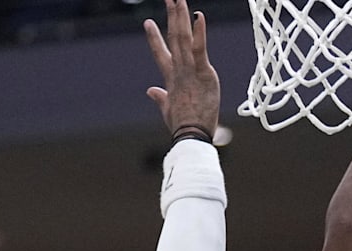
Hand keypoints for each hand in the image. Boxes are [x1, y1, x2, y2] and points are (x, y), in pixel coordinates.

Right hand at [144, 0, 220, 136]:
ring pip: (183, 37)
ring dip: (181, 17)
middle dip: (171, 17)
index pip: (160, 53)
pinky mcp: (203, 72)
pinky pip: (200, 48)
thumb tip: (151, 91)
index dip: (154, 38)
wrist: (191, 133)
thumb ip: (160, 98)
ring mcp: (190, 69)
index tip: (148, 22)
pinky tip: (198, 15)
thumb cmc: (182, 126)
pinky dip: (199, 31)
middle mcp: (178, 70)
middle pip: (173, 38)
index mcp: (170, 79)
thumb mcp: (168, 110)